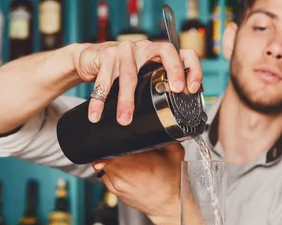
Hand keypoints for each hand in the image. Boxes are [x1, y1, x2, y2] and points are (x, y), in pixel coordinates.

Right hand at [73, 41, 202, 125]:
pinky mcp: (106, 55)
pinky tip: (96, 114)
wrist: (90, 58)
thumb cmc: (120, 69)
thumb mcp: (142, 75)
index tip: (191, 88)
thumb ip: (155, 86)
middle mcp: (144, 48)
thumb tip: (172, 113)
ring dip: (126, 100)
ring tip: (124, 119)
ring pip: (129, 75)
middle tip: (173, 91)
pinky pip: (103, 81)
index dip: (192, 68)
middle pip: (163, 54)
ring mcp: (125, 49)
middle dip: (171, 72)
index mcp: (157, 53)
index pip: (182, 53)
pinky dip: (98, 101)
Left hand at [93, 143, 184, 224]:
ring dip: (112, 159)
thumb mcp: (174, 152)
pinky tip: (128, 171)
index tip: (124, 138)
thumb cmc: (174, 182)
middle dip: (115, 148)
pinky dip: (113, 170)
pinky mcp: (114, 191)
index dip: (117, 138)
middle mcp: (121, 176)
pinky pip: (106, 174)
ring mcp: (115, 185)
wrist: (171, 206)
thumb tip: (154, 123)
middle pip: (106, 153)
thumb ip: (162, 136)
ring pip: (103, 164)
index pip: (114, 145)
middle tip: (128, 149)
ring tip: (129, 160)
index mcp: (136, 164)